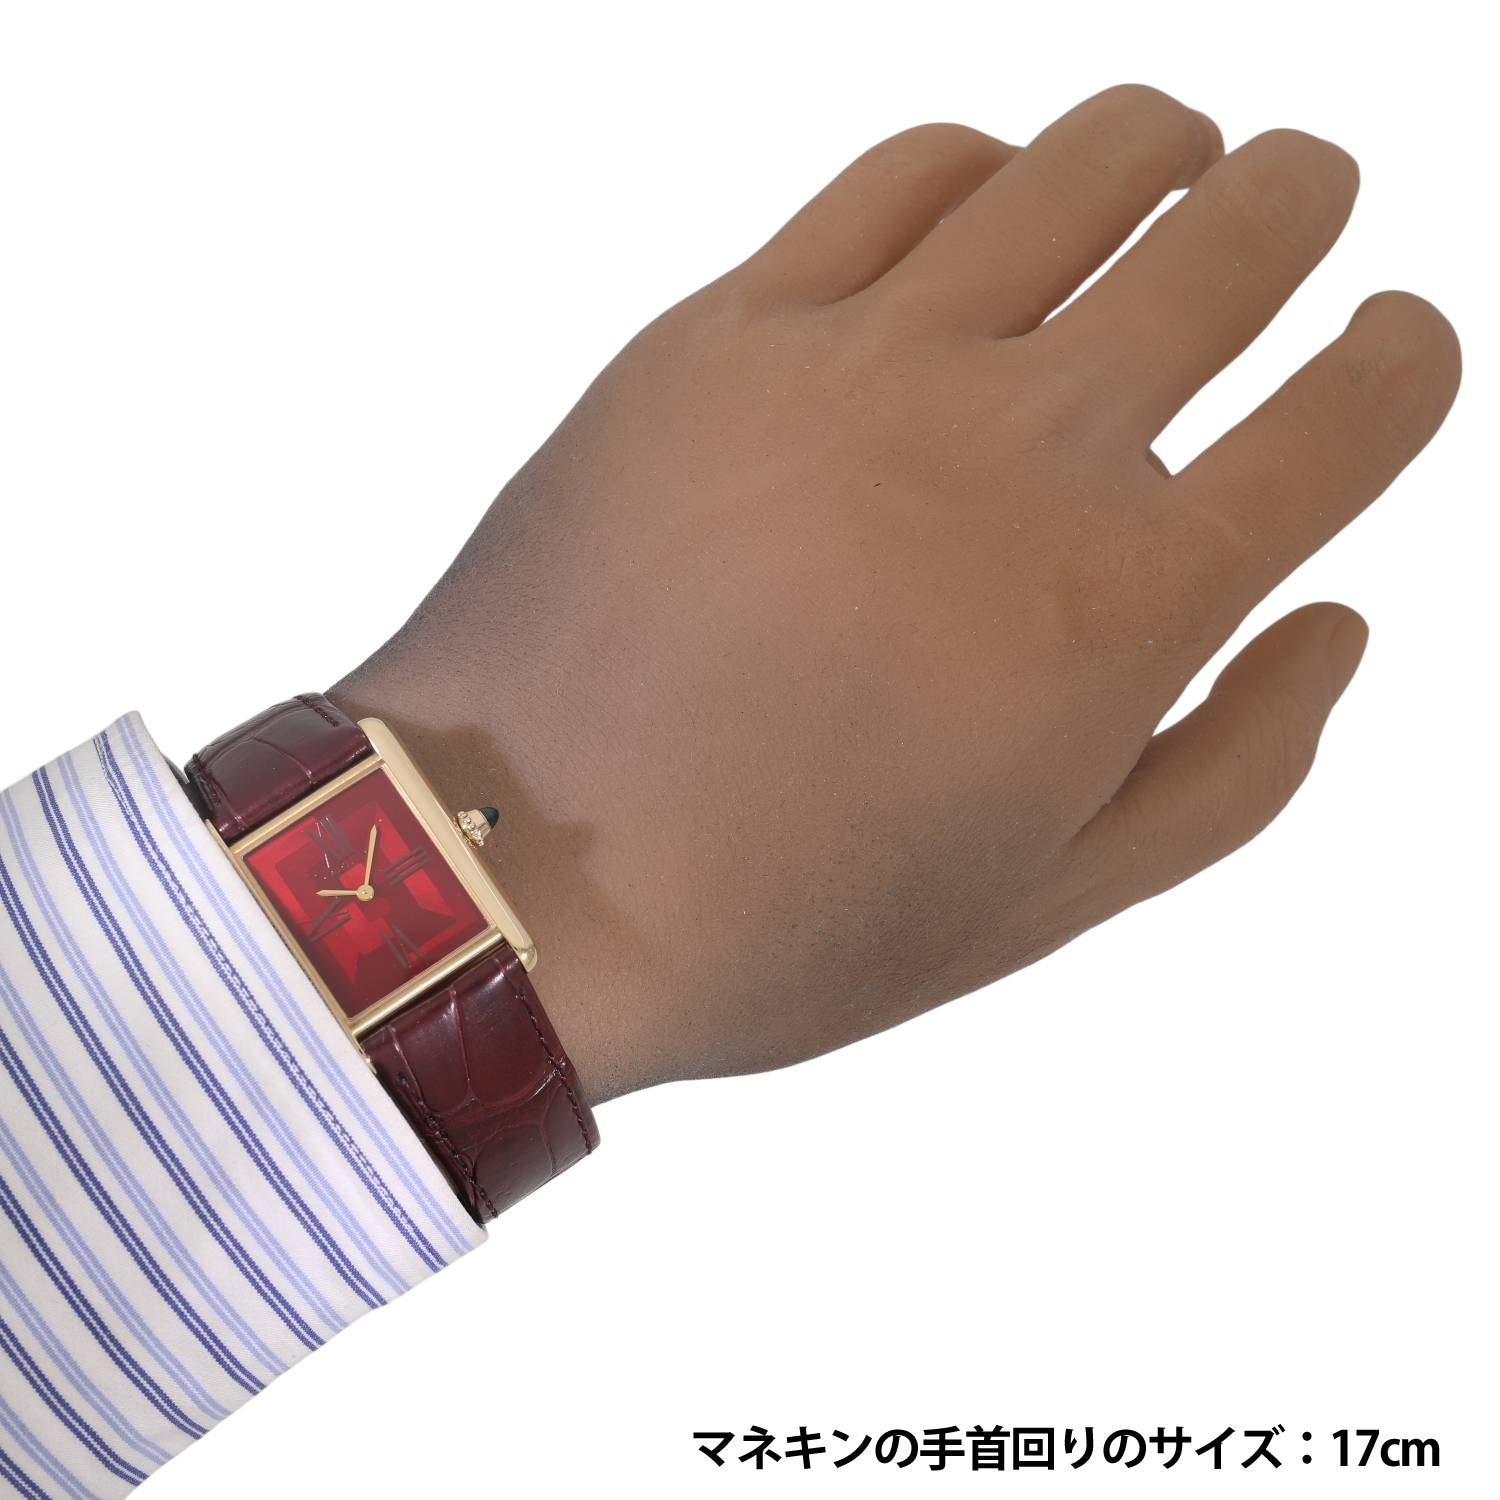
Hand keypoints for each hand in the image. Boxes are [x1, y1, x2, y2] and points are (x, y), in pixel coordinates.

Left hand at [331, 86, 1458, 1103]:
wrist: (519, 879)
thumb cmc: (786, 915)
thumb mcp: (1045, 902)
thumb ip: (1230, 769)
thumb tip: (1336, 625)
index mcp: (1122, 603)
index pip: (1349, 416)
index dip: (1400, 363)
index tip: (1392, 349)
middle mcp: (1017, 448)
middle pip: (1233, 242)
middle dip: (1299, 204)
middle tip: (1299, 195)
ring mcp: (862, 366)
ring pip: (1079, 165)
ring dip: (1164, 148)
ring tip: (1177, 160)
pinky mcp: (723, 332)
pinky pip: (897, 181)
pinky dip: (980, 163)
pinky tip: (992, 197)